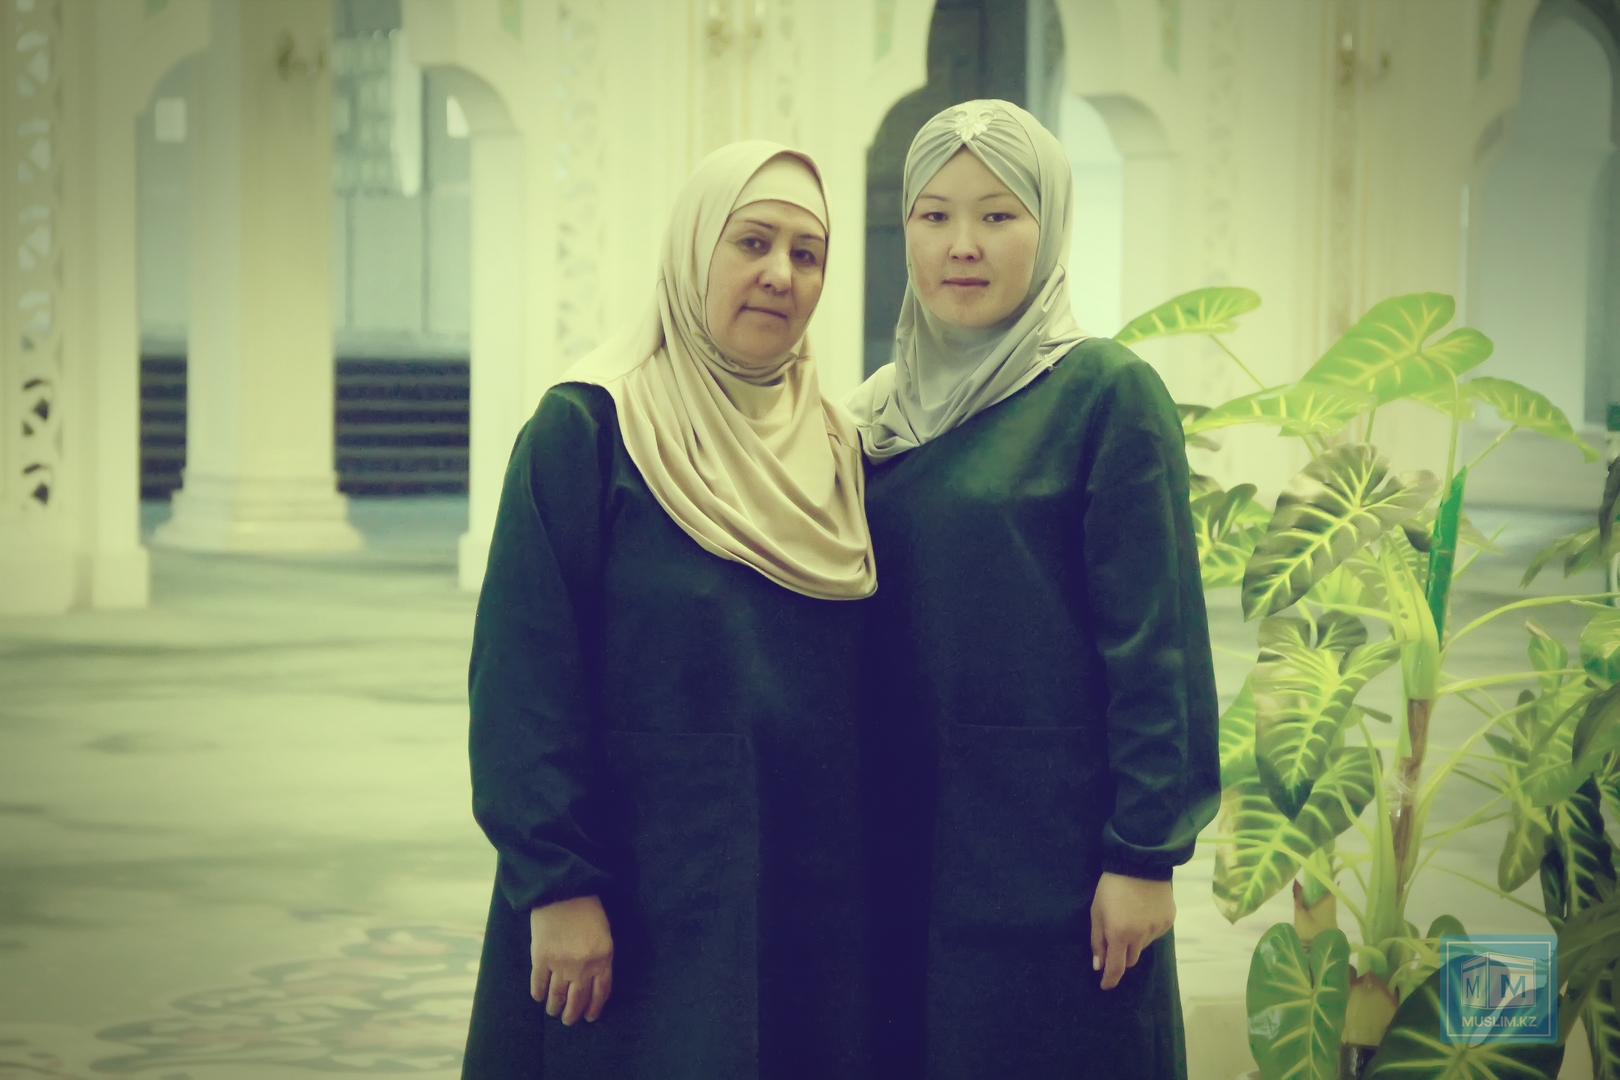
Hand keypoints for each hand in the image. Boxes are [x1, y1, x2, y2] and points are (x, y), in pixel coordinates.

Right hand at [530, 895, 613, 1023]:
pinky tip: (538, 997)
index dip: (594, 1008)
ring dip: (555, 1007)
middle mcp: (582, 967)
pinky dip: (538, 993)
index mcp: (603, 959)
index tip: (589, 1017)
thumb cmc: (587, 907)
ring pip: (557, 995)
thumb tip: (591, 979)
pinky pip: (538, 983)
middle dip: (572, 1014)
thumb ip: (600, 957)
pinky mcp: (540, 958)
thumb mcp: (604, 933)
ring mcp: (560, 964)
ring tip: (553, 1012)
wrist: (562, 889)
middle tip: (569, 1020)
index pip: (600, 993)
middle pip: (578, 999)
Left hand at [1090, 872, 1173, 990]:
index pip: (1116, 968)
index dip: (1110, 980)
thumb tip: (1099, 966)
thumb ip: (1097, 941)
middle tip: (1115, 940)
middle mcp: (1140, 936)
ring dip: (1135, 941)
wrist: (1140, 863)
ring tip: (1130, 918)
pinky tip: (1143, 912)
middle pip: (1131, 960)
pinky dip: (1147, 929)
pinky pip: (1155, 933)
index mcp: (1119, 934)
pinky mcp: (1168, 921)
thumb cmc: (1111, 887)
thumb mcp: (1097, 912)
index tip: (1105, 986)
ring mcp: (1157, 929)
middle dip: (1121, 956)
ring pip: (1143, 946)